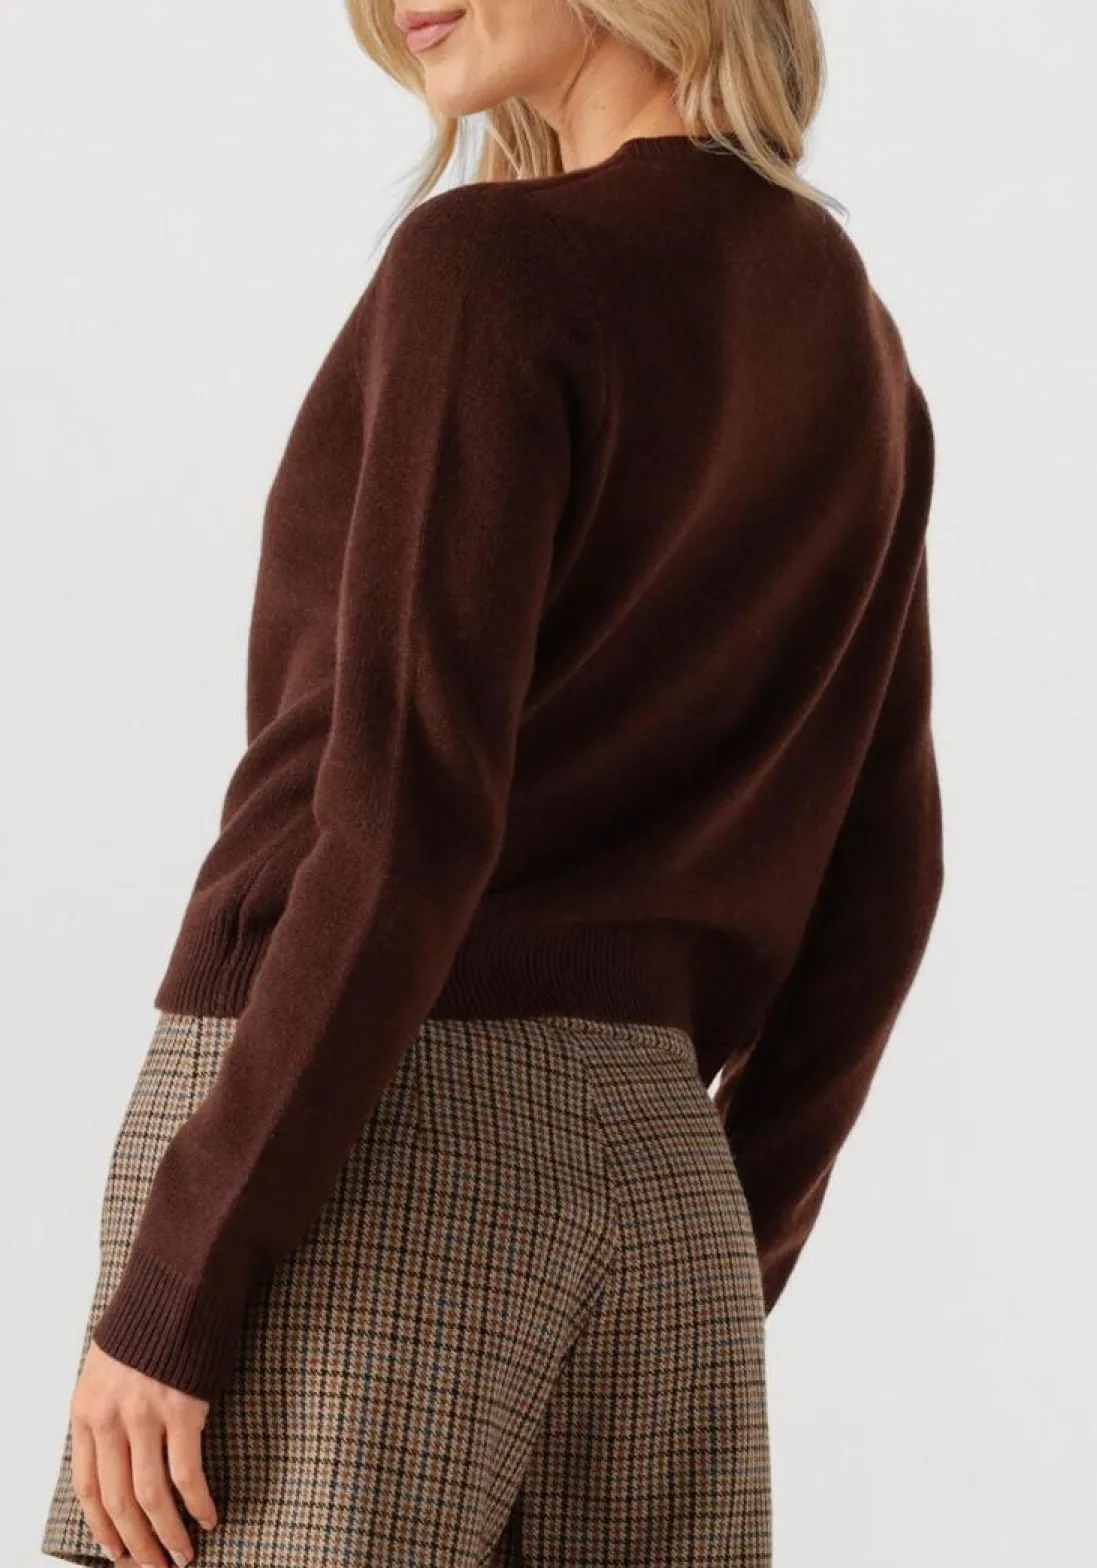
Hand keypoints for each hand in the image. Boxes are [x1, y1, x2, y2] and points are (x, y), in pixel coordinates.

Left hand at [69, 1341, 217, 1566]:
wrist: (179, 1283)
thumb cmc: (148, 1324)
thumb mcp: (107, 1368)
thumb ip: (106, 1413)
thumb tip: (117, 1459)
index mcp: (85, 1411)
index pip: (88, 1487)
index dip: (103, 1526)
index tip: (117, 1552)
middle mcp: (109, 1420)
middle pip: (118, 1501)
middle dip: (138, 1543)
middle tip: (155, 1566)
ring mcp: (146, 1415)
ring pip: (150, 1495)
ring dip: (168, 1532)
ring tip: (183, 1554)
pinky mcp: (183, 1409)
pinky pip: (186, 1472)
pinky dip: (198, 1502)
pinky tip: (209, 1516)